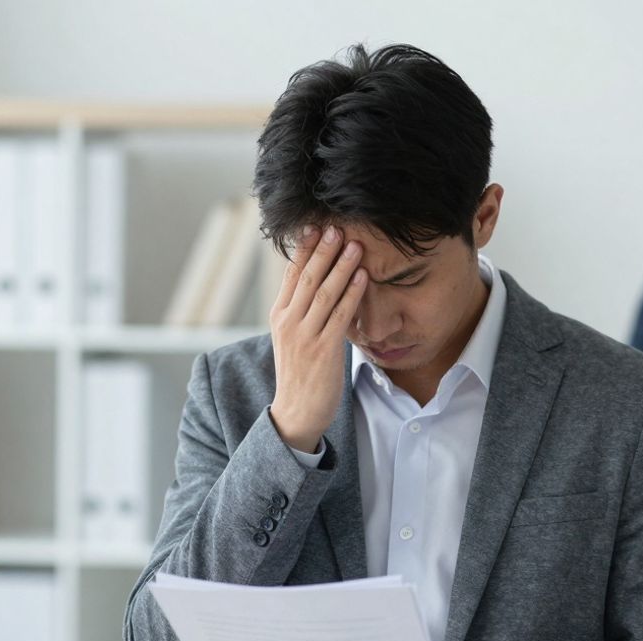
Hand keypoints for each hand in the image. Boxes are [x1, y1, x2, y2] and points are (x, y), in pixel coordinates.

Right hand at [268, 225, 367, 452]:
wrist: (296, 412)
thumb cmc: (300, 373)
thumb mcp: (292, 337)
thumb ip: (301, 311)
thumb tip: (318, 283)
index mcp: (279, 315)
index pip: (292, 275)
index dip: (304, 249)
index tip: (315, 226)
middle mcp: (289, 322)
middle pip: (308, 277)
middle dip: (323, 250)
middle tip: (337, 227)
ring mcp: (305, 336)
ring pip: (324, 292)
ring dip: (341, 266)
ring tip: (355, 245)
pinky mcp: (323, 350)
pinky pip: (340, 316)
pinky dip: (352, 294)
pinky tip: (362, 277)